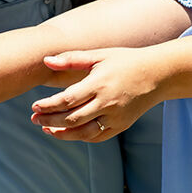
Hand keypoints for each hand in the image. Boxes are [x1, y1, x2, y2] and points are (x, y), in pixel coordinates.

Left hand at [29, 49, 160, 141]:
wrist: (157, 75)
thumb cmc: (124, 61)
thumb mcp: (98, 55)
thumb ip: (71, 59)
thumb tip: (45, 60)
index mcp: (99, 84)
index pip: (67, 100)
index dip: (48, 106)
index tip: (34, 107)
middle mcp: (107, 103)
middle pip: (72, 118)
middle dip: (50, 120)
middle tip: (34, 119)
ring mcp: (116, 117)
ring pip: (84, 132)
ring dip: (63, 133)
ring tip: (46, 129)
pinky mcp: (122, 125)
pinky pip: (98, 136)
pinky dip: (80, 137)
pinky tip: (66, 132)